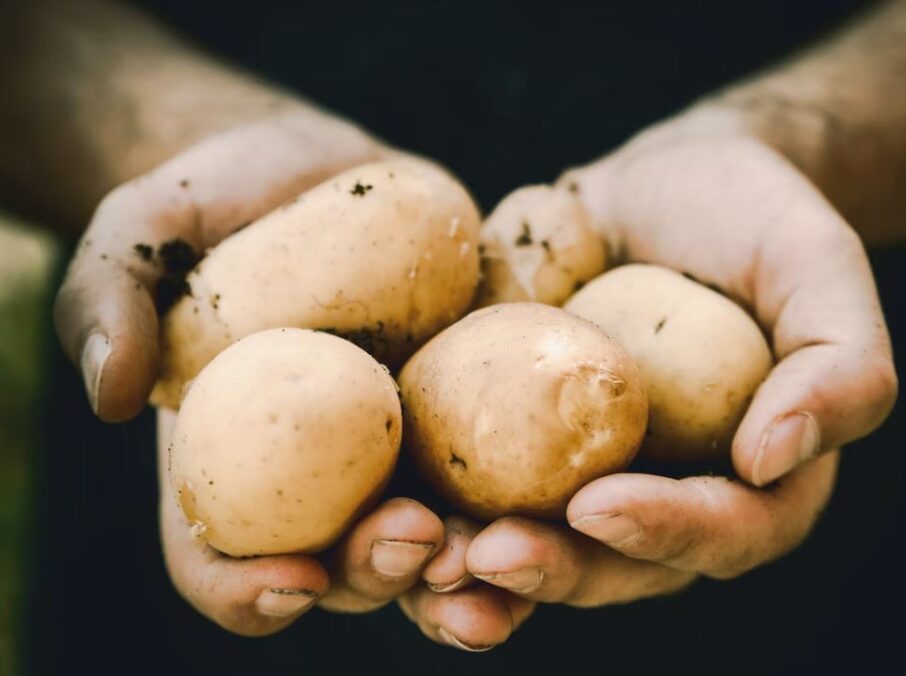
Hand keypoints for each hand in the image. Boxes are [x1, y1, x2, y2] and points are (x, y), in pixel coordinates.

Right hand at [59, 109, 533, 646]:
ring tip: (502, 550)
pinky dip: (530, 497)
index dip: (246, 592)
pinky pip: (500, 472)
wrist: (310, 170)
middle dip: (382, 574)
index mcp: (227, 467)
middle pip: (343, 569)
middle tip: (418, 538)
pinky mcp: (465, 413)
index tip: (294, 579)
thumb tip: (111, 393)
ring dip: (470, 569)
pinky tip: (568, 493)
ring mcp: (397, 454)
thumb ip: (108, 298)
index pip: (219, 563)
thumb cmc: (213, 206)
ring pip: (433, 544)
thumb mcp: (142, 232)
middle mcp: (316, 483)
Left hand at [450, 108, 889, 616]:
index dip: (666, 533)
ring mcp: (578, 475)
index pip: (722, 532)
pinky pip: (466, 493)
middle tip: (492, 555)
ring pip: (531, 552)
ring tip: (422, 560)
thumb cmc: (752, 220)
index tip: (602, 506)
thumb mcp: (819, 267)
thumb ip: (841, 363)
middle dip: (553, 570)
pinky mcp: (508, 441)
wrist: (661, 185)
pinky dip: (424, 511)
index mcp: (750, 480)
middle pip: (613, 566)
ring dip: (472, 575)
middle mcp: (661, 495)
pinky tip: (380, 511)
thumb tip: (775, 458)